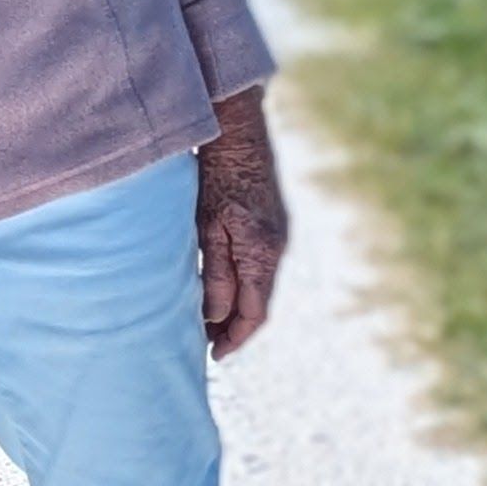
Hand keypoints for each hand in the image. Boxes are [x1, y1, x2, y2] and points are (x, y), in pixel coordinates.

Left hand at [197, 86, 288, 359]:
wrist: (238, 131)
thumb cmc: (216, 177)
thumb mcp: (208, 229)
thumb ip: (214, 275)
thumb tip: (214, 317)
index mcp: (263, 254)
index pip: (255, 314)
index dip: (235, 338)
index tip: (214, 354)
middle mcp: (278, 249)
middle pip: (261, 303)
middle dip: (235, 326)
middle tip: (207, 341)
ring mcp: (279, 234)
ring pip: (261, 284)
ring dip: (239, 304)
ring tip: (209, 317)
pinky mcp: (273, 222)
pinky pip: (261, 265)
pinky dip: (244, 283)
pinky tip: (223, 282)